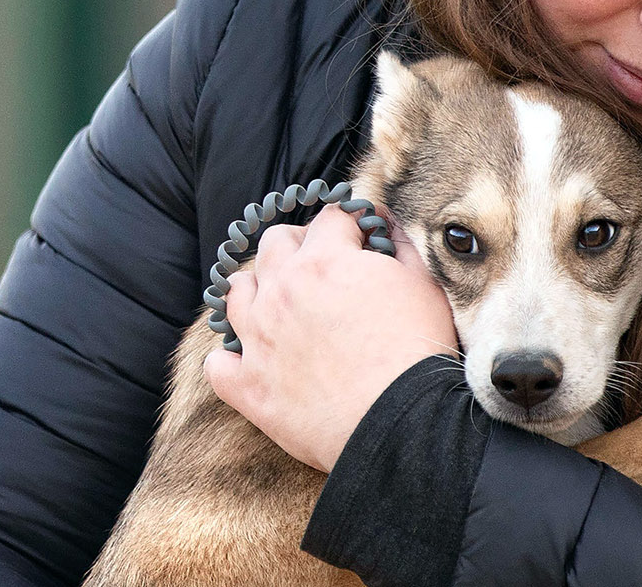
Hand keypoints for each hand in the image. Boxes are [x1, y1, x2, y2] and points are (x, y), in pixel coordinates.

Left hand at [203, 201, 457, 472]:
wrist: (400, 422)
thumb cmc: (417, 351)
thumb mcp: (422, 285)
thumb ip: (400, 245)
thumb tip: (385, 224)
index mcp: (325, 260)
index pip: (330, 218)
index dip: (349, 224)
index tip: (360, 238)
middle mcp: (282, 290)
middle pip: (274, 243)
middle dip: (298, 245)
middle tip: (322, 267)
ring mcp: (258, 338)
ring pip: (235, 293)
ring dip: (257, 290)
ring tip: (280, 306)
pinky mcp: (248, 385)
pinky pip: (218, 363)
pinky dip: (232, 360)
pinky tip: (254, 361)